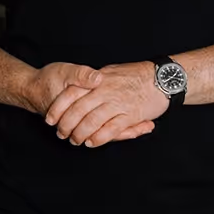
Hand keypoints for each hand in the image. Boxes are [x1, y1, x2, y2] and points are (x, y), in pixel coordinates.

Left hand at [45, 62, 168, 147]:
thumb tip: (86, 84)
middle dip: (66, 125)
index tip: (50, 118)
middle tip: (61, 134)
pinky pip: (110, 129)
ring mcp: (117, 102)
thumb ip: (98, 79)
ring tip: (75, 141)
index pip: (71, 93)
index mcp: (99, 79)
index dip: (58, 108)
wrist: (163, 77)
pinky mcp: (130, 114)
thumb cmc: (139, 75)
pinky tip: (92, 142)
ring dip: (80, 134)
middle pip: (78, 110)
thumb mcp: (113, 72)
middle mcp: (105, 90)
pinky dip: (99, 138)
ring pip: (91, 121)